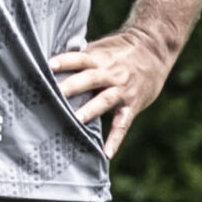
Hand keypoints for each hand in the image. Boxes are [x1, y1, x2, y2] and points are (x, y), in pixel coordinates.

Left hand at [49, 27, 176, 158]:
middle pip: (88, 79)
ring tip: (75, 121)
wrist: (154, 49)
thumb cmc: (120, 50)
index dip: (64, 61)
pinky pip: (122, 124)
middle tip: (52, 95)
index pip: (79, 59)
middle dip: (71, 87)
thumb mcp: (101, 48)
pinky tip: (106, 154)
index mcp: (99, 58)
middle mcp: (110, 73)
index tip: (47, 66)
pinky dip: (115, 140)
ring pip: (104, 100)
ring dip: (89, 110)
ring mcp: (122, 90)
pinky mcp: (132, 105)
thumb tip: (50, 66)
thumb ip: (81, 58)